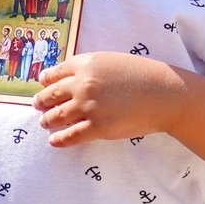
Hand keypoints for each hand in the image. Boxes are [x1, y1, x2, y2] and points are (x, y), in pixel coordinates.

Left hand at [33, 52, 183, 146]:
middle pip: (51, 94)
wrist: (166, 94)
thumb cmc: (144, 76)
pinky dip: (59, 140)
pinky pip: (70, 136)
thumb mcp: (113, 61)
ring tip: (45, 123)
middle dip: (42, 101)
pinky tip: (54, 141)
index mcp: (86, 63)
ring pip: (57, 116)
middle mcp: (83, 83)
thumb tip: (72, 79)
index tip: (43, 85)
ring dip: (48, 120)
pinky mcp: (97, 127)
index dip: (46, 81)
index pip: (56, 73)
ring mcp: (88, 106)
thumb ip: (91, 68)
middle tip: (38, 106)